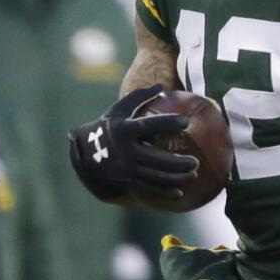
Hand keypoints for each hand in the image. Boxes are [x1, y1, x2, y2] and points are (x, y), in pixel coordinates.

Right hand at [68, 85, 196, 204]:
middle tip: (195, 161)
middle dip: (177, 162)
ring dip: (175, 177)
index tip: (186, 121)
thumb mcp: (118, 110)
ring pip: (155, 176)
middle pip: (156, 159)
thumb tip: (161, 85)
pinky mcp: (127, 179)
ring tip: (193, 173)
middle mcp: (125, 151)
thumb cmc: (107, 127)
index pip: (148, 126)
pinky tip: (179, 193)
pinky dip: (164, 192)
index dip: (167, 123)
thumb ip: (138, 97)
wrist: (84, 153)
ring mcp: (126, 168)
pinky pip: (148, 187)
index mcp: (124, 130)